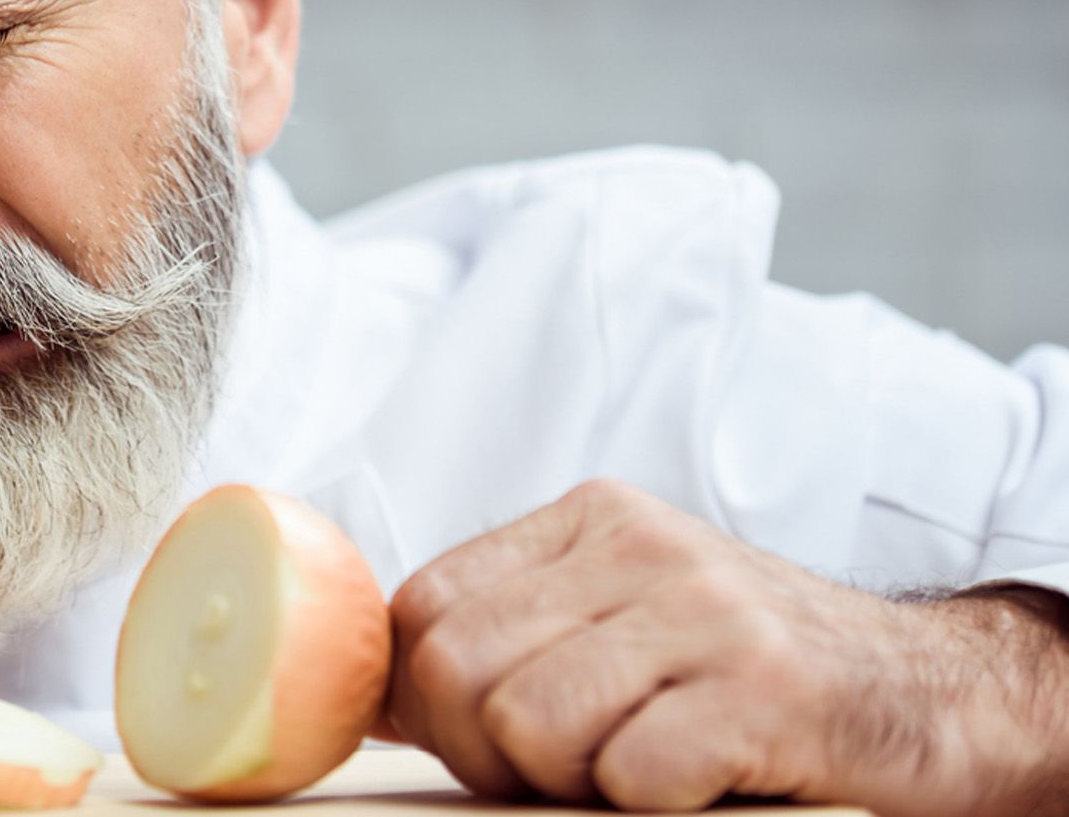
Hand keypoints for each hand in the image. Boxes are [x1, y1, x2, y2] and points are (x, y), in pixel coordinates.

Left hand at [385, 479, 1068, 814]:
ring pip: (529, 720)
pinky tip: (705, 778)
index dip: (427, 700)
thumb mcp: (622, 619)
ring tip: (642, 766)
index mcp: (588, 520)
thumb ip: (511, 636)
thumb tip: (375, 697)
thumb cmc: (749, 676)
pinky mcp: (766, 688)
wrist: (935, 695)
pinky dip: (652, 802)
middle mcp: (640, 545)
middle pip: (457, 668)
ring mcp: (705, 610)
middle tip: (563, 774)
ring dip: (572, 781)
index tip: (483, 743)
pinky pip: (631, 772)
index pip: (423, 606)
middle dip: (487, 753)